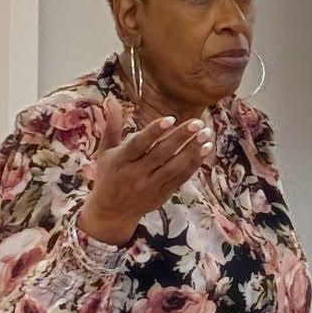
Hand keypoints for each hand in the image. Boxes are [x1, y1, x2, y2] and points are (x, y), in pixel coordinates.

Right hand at [79, 100, 212, 245]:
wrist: (111, 212)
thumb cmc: (109, 174)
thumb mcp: (105, 151)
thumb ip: (112, 126)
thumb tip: (112, 100)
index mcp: (120, 160)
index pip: (138, 144)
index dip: (154, 131)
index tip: (171, 118)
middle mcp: (135, 174)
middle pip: (161, 154)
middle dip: (180, 138)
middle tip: (197, 122)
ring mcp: (150, 186)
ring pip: (174, 167)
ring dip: (192, 150)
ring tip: (206, 133)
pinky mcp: (162, 195)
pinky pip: (181, 178)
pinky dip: (194, 164)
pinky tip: (205, 149)